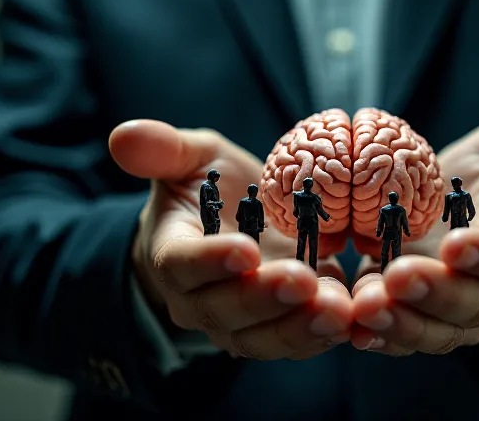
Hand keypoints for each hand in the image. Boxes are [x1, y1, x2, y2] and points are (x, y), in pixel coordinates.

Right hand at [110, 120, 352, 359]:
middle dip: (265, 298)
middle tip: (303, 280)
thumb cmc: (205, 191)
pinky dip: (323, 336)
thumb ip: (162, 149)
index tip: (244, 250)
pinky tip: (354, 320)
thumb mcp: (189, 159)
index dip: (210, 261)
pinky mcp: (276, 332)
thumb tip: (124, 134)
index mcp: (172, 254)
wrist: (230, 230)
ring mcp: (238, 324)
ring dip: (299, 326)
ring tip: (337, 309)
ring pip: (262, 337)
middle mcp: (199, 300)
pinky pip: (296, 344)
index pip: (183, 264)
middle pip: (225, 309)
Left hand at [350, 111, 478, 355]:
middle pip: (470, 305)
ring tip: (368, 306)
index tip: (459, 243)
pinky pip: (399, 340)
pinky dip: (377, 337)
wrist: (446, 219)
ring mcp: (449, 315)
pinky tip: (352, 327)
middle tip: (401, 276)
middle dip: (436, 293)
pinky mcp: (411, 323)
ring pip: (434, 331)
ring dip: (402, 323)